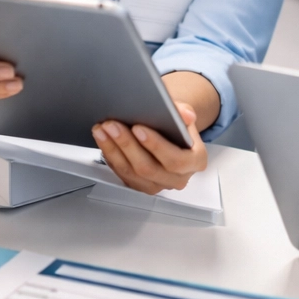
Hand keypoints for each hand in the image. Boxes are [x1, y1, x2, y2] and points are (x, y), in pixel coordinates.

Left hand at [92, 103, 208, 194]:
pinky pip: (122, 175)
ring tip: (102, 130)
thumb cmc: (177, 125)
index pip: (176, 160)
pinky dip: (111, 156)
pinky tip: (103, 140)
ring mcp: (158, 185)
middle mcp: (178, 179)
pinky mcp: (140, 186)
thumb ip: (184, 113)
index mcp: (195, 162)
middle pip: (149, 168)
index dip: (156, 145)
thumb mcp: (184, 114)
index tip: (138, 128)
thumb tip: (186, 115)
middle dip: (128, 145)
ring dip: (114, 150)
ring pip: (132, 173)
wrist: (171, 134)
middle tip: (113, 125)